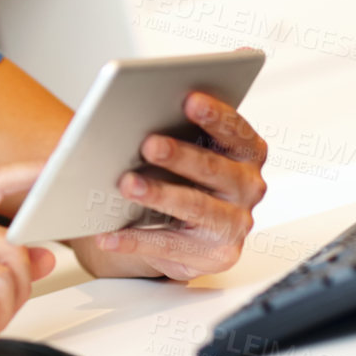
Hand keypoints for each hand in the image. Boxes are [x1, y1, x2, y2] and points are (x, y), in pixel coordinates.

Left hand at [68, 91, 267, 281]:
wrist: (185, 229)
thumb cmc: (182, 176)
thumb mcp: (187, 149)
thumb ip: (177, 129)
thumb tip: (139, 111)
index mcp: (247, 153)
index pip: (236, 130)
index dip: (215, 114)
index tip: (189, 99)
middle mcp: (248, 187)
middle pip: (213, 168)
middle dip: (179, 155)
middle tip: (148, 144)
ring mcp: (235, 224)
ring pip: (195, 206)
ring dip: (159, 195)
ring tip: (127, 185)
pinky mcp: (216, 255)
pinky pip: (170, 246)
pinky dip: (135, 240)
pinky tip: (108, 234)